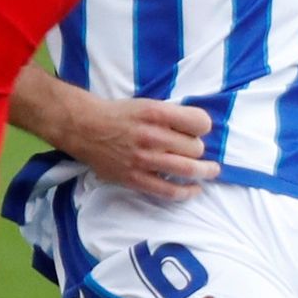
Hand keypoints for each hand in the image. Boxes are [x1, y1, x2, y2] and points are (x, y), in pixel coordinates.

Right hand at [68, 96, 219, 202]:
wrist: (86, 128)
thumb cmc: (121, 115)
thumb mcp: (148, 104)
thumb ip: (171, 116)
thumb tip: (200, 130)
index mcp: (156, 113)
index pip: (199, 122)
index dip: (204, 127)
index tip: (200, 130)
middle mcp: (152, 136)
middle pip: (195, 147)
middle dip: (199, 149)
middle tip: (194, 149)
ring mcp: (143, 159)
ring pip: (187, 169)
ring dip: (204, 172)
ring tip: (211, 171)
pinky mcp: (135, 178)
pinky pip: (168, 191)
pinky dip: (186, 192)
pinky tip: (194, 189)